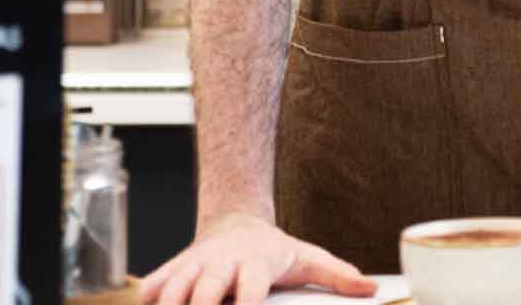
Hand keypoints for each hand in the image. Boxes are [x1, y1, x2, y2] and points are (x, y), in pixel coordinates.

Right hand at [139, 212, 376, 304]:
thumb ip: (337, 276)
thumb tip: (371, 289)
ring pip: (175, 287)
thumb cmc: (274, 250)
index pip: (251, 286)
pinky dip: (149, 299)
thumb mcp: (308, 258)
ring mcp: (196, 264)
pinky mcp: (175, 267)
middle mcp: (222, 262)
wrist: (237, 224)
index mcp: (256, 262)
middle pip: (206, 290)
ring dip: (173, 304)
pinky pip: (153, 285)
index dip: (247, 304)